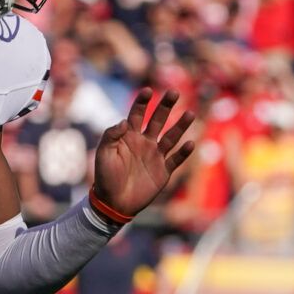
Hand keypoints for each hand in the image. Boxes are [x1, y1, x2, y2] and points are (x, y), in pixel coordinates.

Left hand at [92, 87, 198, 220]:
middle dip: (165, 106)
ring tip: (190, 114)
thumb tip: (123, 121)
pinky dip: (183, 153)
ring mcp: (155, 156)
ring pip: (171, 137)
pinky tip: (190, 143)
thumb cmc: (105, 177)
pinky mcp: (163, 171)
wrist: (113, 203)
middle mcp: (144, 142)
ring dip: (180, 126)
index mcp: (128, 136)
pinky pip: (176, 160)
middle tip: (174, 92)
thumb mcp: (103, 154)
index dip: (142, 102)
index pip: (137, 114)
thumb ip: (110, 136)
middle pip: (158, 120)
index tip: (148, 90)